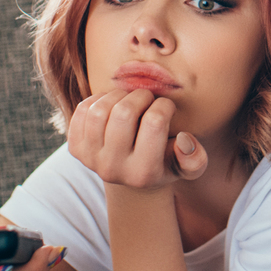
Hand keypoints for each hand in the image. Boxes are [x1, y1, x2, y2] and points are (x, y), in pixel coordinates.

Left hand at [67, 88, 207, 190]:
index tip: (166, 107)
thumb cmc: (165, 163)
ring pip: (100, 109)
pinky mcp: (75, 149)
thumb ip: (195, 158)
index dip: (164, 105)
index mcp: (144, 173)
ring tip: (130, 99)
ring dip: (118, 95)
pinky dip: (99, 99)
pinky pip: (83, 110)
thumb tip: (184, 140)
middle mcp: (113, 169)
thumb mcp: (188, 166)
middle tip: (148, 98)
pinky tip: (112, 105)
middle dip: (141, 95)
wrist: (131, 175)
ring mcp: (90, 160)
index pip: (154, 122)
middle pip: (123, 113)